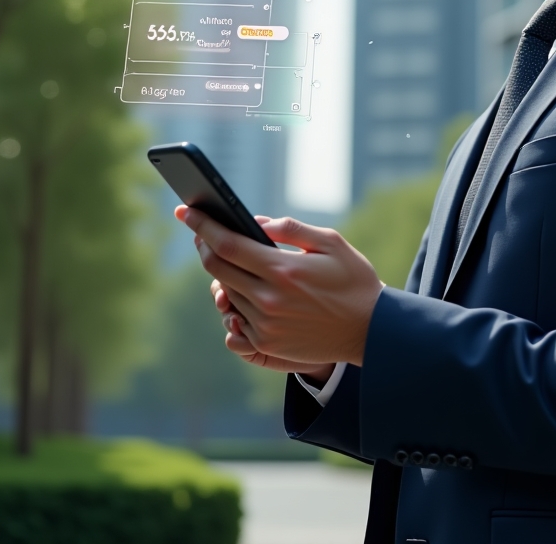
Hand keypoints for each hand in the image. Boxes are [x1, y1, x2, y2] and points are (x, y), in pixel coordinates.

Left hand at [176, 205, 383, 367]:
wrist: (370, 330)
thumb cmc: (354, 281)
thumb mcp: (331, 243)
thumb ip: (291, 229)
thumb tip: (256, 222)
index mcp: (283, 270)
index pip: (228, 244)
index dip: (203, 226)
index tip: (185, 211)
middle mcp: (268, 299)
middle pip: (217, 269)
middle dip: (203, 246)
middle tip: (201, 232)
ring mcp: (265, 325)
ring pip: (225, 293)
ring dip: (221, 273)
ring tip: (230, 258)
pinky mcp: (266, 344)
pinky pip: (235, 319)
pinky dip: (235, 300)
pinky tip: (246, 288)